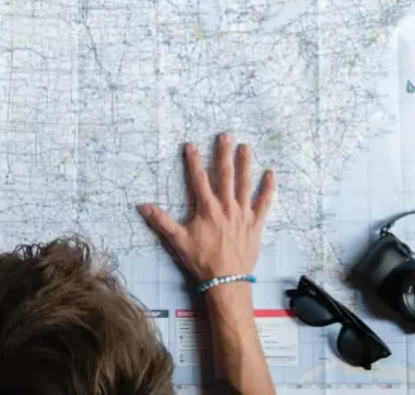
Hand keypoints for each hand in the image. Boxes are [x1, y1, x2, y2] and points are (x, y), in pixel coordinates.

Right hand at [138, 134, 275, 282]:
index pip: (199, 179)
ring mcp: (243, 214)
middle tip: (225, 136)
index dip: (194, 161)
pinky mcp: (256, 223)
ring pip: (246, 184)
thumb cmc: (201, 260)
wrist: (226, 280)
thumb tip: (142, 206)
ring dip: (246, 164)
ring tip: (246, 146)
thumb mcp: (178, 240)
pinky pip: (264, 203)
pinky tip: (271, 173)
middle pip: (225, 175)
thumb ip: (161, 221)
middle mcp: (227, 206)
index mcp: (207, 209)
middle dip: (224, 154)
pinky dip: (268, 188)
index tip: (191, 145)